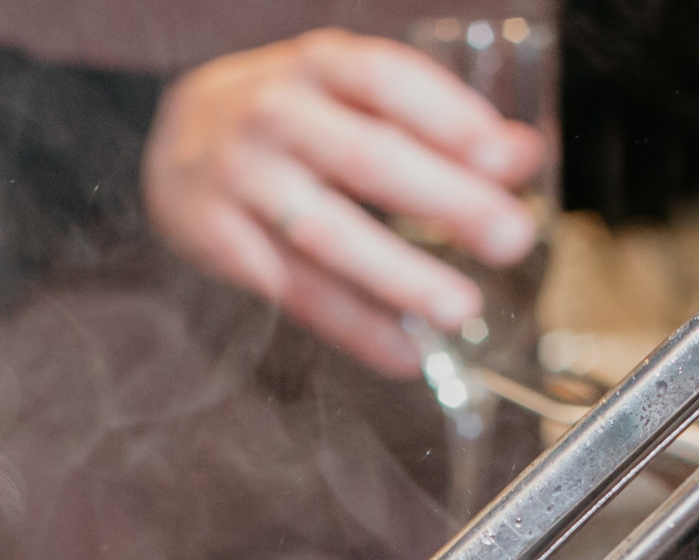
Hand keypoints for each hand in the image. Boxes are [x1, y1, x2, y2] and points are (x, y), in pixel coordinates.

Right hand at [142, 28, 546, 374]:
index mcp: (319, 66)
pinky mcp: (220, 241)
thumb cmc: (291, 117)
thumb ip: (437, 122)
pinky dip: (354, 328)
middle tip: (509, 239)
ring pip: (327, 233)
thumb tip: (525, 156)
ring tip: (460, 310)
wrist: (173, 138)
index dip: (450, 118)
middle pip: (367, 159)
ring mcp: (242, 179)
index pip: (387, 81)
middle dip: (445, 201)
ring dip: (399, 277)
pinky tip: (404, 354)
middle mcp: (275, 114)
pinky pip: (296, 292)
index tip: (506, 161)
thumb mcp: (354, 96)